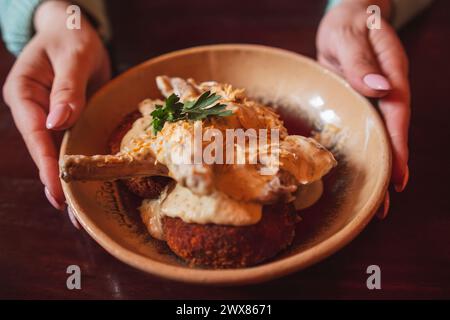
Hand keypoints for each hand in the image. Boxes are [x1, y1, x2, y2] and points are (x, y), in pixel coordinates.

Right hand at [2, 1, 110, 213]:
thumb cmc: (71, 36)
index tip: (57, 189)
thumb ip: (67, 88)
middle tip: (75, 216)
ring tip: (82, 213)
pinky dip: (81, 165)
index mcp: (24, 93)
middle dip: (58, 182)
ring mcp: (52, 117)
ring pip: (60, 153)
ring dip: (70, 181)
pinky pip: (75, 144)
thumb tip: (58, 122)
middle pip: (45, 151)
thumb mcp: (72, 55)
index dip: (46, 163)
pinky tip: (90, 186)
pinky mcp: (70, 119)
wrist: (78, 32)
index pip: (35, 134)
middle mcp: (35, 110)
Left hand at [316, 0, 409, 207]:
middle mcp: (386, 90)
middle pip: (391, 133)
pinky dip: (365, 151)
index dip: (398, 146)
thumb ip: (361, 61)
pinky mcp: (359, 101)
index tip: (398, 175)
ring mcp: (373, 97)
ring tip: (374, 200)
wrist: (347, 18)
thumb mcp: (350, 36)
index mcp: (391, 74)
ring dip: (378, 166)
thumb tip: (381, 89)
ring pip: (378, 136)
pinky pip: (364, 129)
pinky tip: (361, 170)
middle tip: (382, 205)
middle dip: (390, 168)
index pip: (397, 114)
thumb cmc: (349, 23)